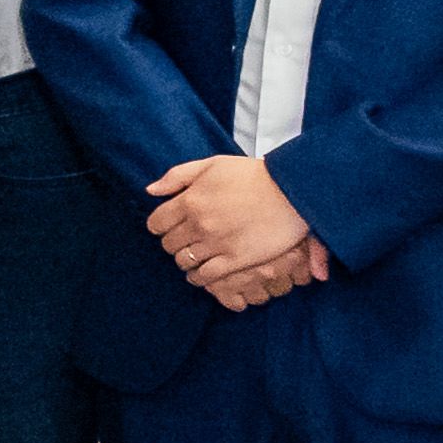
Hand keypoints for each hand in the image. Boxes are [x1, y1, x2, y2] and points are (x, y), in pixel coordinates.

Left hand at [148, 152, 315, 301]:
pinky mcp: (236, 260)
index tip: (168, 227)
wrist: (292, 190)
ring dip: (186, 261)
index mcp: (190, 200)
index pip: (156, 223)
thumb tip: (150, 191)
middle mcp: (199, 224)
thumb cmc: (253, 175)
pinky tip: (202, 274)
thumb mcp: (212, 165)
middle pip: (169, 244)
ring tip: (194, 258)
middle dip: (173, 243)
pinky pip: (205, 276)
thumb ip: (177, 176)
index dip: (159, 226)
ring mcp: (216, 243)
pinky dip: (199, 278)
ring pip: (184, 261)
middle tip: (184, 242)